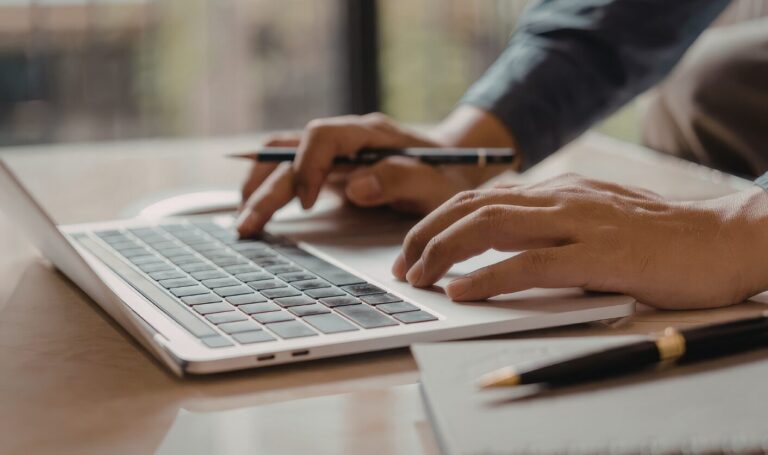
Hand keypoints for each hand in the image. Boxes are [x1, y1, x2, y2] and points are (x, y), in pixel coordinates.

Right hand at [238, 113, 473, 235]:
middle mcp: (345, 139)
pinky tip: (256, 210)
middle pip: (289, 150)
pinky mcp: (329, 171)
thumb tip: (356, 186)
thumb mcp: (434, 183)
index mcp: (368, 134)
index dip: (307, 167)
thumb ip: (398, 180)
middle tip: (247, 225)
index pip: (321, 137)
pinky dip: (268, 189)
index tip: (306, 204)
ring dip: (257, 186)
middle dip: (265, 187)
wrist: (455, 164)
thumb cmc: (446, 175)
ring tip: (242, 221)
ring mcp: (334, 154)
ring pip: (280, 158)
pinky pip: (289, 171)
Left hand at [392, 173, 767, 309]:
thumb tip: (506, 245)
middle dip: (426, 235)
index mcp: (557, 190)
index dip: (438, 220)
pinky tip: (461, 292)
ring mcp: (576, 223)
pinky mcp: (595, 255)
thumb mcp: (596, 217)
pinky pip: (526, 264)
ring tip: (418, 277)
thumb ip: (553, 223)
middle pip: (471, 207)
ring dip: (443, 253)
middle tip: (402, 266)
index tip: (414, 246)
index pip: (480, 196)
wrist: (722, 238)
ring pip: (488, 227)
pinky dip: (485, 278)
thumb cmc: (660, 236)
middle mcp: (559, 198)